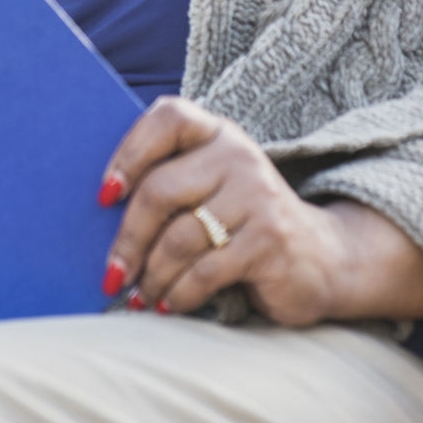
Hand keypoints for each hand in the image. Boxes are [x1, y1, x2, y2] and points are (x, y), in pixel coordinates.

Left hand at [99, 96, 422, 325]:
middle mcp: (238, 156)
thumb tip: (99, 221)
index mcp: (218, 135)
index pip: (168, 117)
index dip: (129, 152)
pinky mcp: (268, 241)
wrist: (323, 257)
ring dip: (151, 276)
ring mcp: (257, 197)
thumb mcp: (213, 191)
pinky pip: (204, 271)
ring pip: (178, 238)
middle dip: (127, 241)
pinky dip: (178, 295)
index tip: (104, 196)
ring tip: (141, 296)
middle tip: (111, 275)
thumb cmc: (245, 224)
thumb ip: (170, 187)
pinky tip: (169, 304)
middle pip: (159, 191)